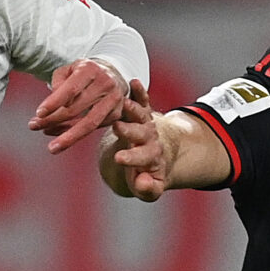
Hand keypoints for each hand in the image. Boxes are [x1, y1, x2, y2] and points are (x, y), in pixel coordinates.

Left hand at [29, 59, 127, 153]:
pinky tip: (61, 134)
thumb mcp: (69, 69)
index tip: (39, 113)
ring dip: (68, 137)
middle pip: (76, 108)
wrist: (114, 74)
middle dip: (53, 120)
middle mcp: (105, 83)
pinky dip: (75, 133)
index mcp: (90, 69)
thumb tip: (52, 103)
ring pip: (89, 124)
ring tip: (52, 148)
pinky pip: (93, 128)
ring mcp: (113, 100)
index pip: (70, 89)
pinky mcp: (116, 114)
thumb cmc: (84, 72)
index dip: (54, 102)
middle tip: (34, 126)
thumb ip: (58, 82)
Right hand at [100, 85, 173, 200]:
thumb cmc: (145, 175)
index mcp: (151, 159)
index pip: (142, 158)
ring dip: (133, 108)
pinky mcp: (143, 113)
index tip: (118, 158)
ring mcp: (146, 125)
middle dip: (130, 131)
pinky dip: (140, 92)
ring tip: (123, 102)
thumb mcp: (147, 188)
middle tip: (117, 127)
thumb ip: (147, 188)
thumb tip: (143, 183)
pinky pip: (143, 101)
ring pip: (142, 115)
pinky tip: (134, 82)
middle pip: (142, 134)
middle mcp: (150, 140)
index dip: (132, 158)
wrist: (152, 158)